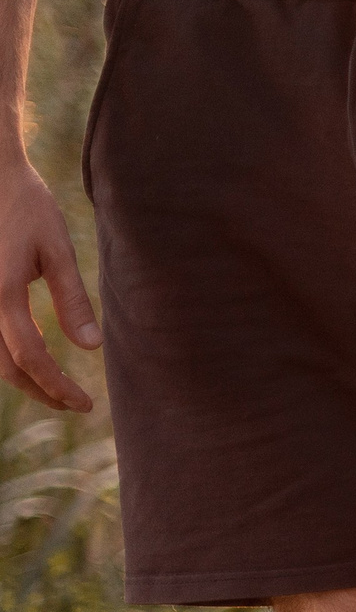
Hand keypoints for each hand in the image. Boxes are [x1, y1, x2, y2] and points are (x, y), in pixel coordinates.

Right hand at [1, 160, 101, 411]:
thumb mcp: (58, 250)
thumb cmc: (28, 208)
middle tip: (76, 404)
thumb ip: (73, 300)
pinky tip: (35, 359)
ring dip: (23, 378)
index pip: (30, 356)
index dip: (57, 385)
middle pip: (5, 366)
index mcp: (1, 292)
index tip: (86, 404)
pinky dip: (8, 356)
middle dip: (41, 391)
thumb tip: (90, 347)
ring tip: (58, 389)